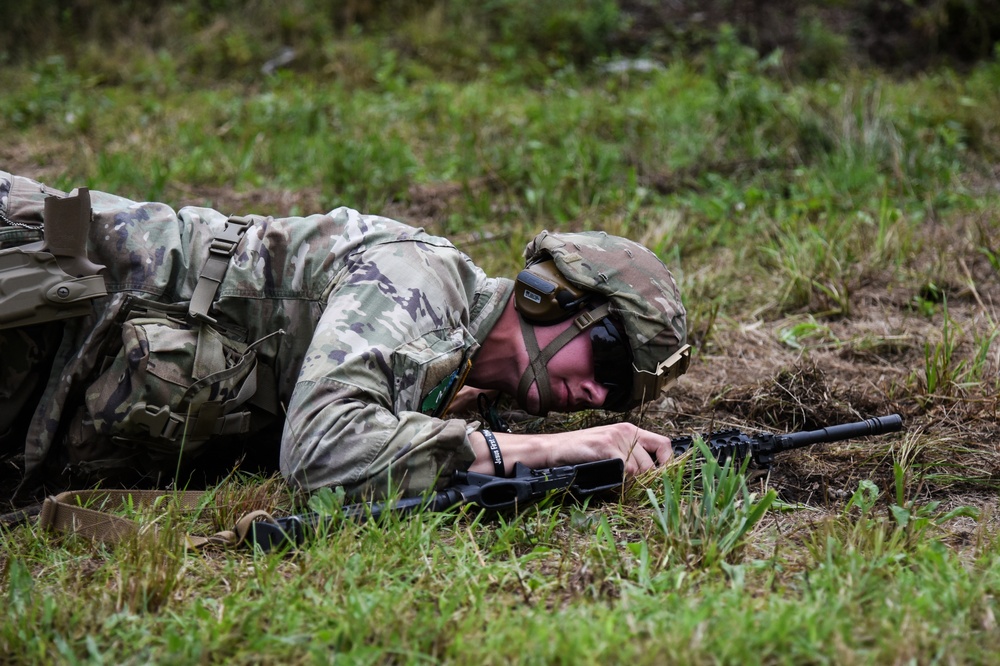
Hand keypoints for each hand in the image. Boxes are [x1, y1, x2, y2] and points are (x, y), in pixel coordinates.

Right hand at [468, 422, 672, 476]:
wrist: (552, 449)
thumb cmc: (579, 453)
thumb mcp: (608, 450)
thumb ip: (629, 457)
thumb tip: (651, 478)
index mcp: (630, 430)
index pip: (665, 444)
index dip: (669, 464)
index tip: (665, 480)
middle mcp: (627, 430)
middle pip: (653, 464)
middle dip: (646, 482)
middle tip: (632, 490)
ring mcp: (616, 437)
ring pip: (641, 470)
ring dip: (631, 484)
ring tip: (616, 484)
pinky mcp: (606, 445)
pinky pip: (626, 470)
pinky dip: (621, 481)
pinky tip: (609, 480)